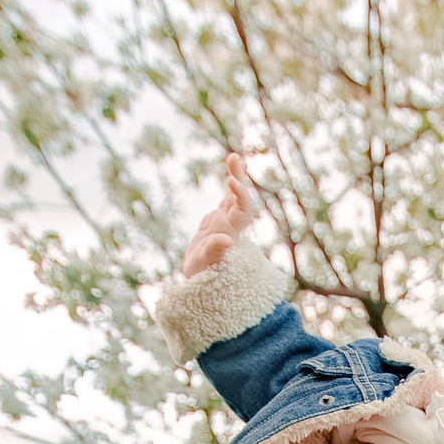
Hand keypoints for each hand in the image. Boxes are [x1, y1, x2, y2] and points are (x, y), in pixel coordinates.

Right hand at [180, 155, 258, 277]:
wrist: (202, 286)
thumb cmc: (203, 279)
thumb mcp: (204, 268)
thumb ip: (214, 253)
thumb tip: (226, 239)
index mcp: (231, 235)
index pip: (241, 212)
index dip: (239, 196)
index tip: (231, 181)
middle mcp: (230, 227)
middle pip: (239, 199)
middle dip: (238, 178)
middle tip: (235, 157)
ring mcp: (224, 224)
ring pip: (233, 197)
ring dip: (235, 178)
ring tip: (235, 158)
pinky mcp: (217, 223)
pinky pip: (226, 202)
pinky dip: (229, 188)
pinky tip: (232, 175)